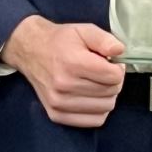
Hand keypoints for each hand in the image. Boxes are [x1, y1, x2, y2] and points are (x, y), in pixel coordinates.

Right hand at [1, 14, 125, 126]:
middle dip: (114, 81)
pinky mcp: (56, 115)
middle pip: (111, 92)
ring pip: (105, 108)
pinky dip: (98, 110)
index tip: (111, 63)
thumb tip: (120, 51)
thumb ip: (104, 39)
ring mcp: (59, 103)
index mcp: (73, 63)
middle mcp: (64, 86)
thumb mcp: (84, 30)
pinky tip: (92, 97)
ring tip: (97, 83)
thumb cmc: (60, 40)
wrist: (31, 51)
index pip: (114, 77)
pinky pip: (93, 121)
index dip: (118, 68)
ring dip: (107, 96)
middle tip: (104, 72)